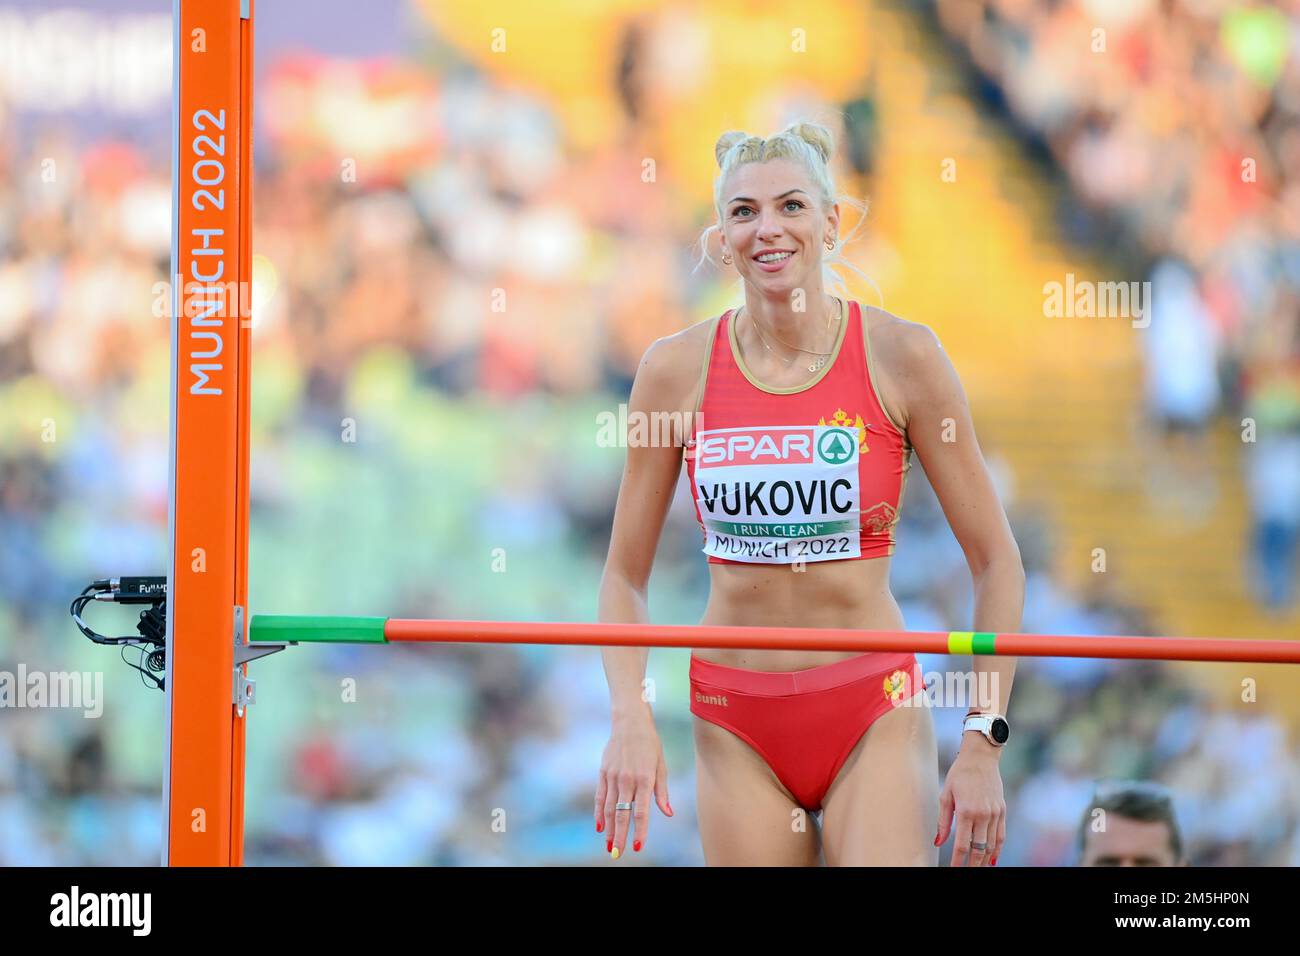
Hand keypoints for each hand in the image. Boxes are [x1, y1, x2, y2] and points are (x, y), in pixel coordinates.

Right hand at [595, 716, 671, 858]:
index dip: (639, 831)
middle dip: (620, 836)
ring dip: (608, 829)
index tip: (638, 847)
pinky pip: (600, 796)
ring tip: (608, 845)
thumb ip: (662, 792)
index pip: (641, 812)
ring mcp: (613, 776)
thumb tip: (668, 813)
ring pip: (608, 808)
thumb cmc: (650, 744)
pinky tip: (600, 827)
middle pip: (622, 813)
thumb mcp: (661, 765)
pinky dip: (598, 812)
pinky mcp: (603, 772)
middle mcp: (627, 779)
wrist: (630, 722)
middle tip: (617, 854)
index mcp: (644, 779)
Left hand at [935, 742, 1005, 865]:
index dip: (957, 861)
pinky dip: (997, 849)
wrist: (981, 758)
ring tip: (978, 868)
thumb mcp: (946, 795)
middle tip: (966, 872)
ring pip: (992, 845)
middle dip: (973, 865)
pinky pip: (1001, 836)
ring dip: (985, 860)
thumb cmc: (959, 775)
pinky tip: (992, 859)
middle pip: (979, 849)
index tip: (952, 869)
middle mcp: (983, 815)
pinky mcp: (1002, 811)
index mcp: (966, 811)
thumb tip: (938, 842)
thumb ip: (943, 821)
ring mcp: (995, 814)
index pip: (963, 845)